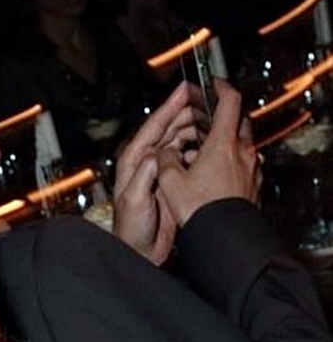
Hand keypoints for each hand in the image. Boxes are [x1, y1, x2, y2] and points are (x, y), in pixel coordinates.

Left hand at [113, 81, 201, 264]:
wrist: (140, 252)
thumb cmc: (130, 230)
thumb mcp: (134, 199)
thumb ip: (146, 173)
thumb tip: (160, 151)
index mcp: (134, 161)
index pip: (153, 126)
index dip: (169, 106)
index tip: (184, 89)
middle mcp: (147, 162)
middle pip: (169, 128)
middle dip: (187, 112)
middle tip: (207, 100)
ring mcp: (161, 170)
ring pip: (180, 140)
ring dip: (195, 128)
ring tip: (212, 119)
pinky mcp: (172, 181)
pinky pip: (188, 156)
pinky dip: (198, 148)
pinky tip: (209, 145)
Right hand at [155, 78, 261, 227]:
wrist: (224, 237)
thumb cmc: (200, 210)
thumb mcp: (171, 183)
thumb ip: (165, 160)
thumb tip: (162, 153)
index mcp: (223, 143)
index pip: (229, 100)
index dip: (220, 87)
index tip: (212, 84)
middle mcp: (242, 151)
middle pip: (239, 119)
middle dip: (223, 115)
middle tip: (207, 118)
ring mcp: (252, 168)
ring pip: (243, 142)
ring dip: (228, 140)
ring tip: (209, 150)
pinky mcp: (254, 184)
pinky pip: (246, 163)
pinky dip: (234, 161)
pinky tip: (219, 173)